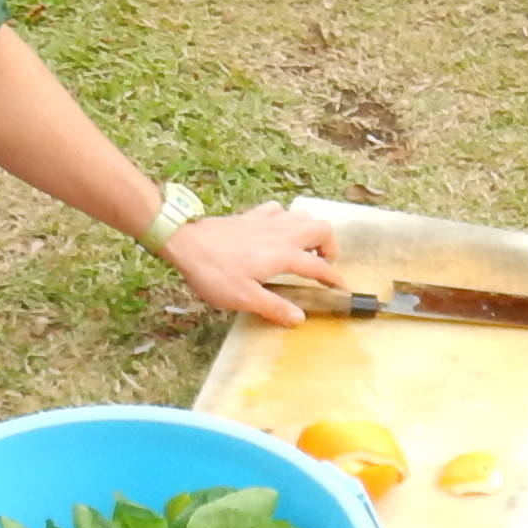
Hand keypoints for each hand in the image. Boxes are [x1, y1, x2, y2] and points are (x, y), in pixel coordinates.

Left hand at [159, 200, 342, 327]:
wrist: (186, 243)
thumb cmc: (214, 272)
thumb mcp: (244, 298)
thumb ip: (275, 307)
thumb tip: (299, 318)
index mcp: (284, 255)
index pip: (319, 267)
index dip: (334, 279)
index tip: (341, 290)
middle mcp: (281, 234)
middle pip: (321, 228)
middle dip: (329, 246)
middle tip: (321, 265)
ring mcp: (267, 221)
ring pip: (303, 216)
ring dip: (310, 231)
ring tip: (303, 250)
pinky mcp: (251, 215)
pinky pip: (278, 210)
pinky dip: (285, 219)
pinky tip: (276, 232)